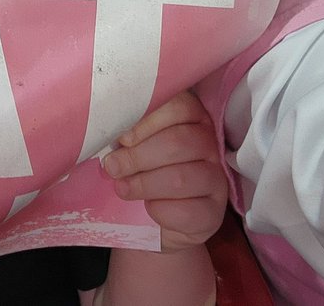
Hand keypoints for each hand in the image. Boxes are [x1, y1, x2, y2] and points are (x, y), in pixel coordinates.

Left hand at [101, 90, 227, 251]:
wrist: (163, 217)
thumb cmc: (146, 170)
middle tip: (113, 166)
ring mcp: (217, 178)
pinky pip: (186, 210)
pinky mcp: (214, 211)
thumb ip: (129, 134)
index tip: (121, 137)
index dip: (146, 121)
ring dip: (143, 184)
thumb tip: (106, 132)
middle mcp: (210, 144)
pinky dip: (159, 209)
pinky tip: (148, 207)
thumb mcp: (137, 145)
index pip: (179, 106)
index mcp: (193, 118)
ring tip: (122, 187)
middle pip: (178, 142)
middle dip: (137, 156)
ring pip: (180, 178)